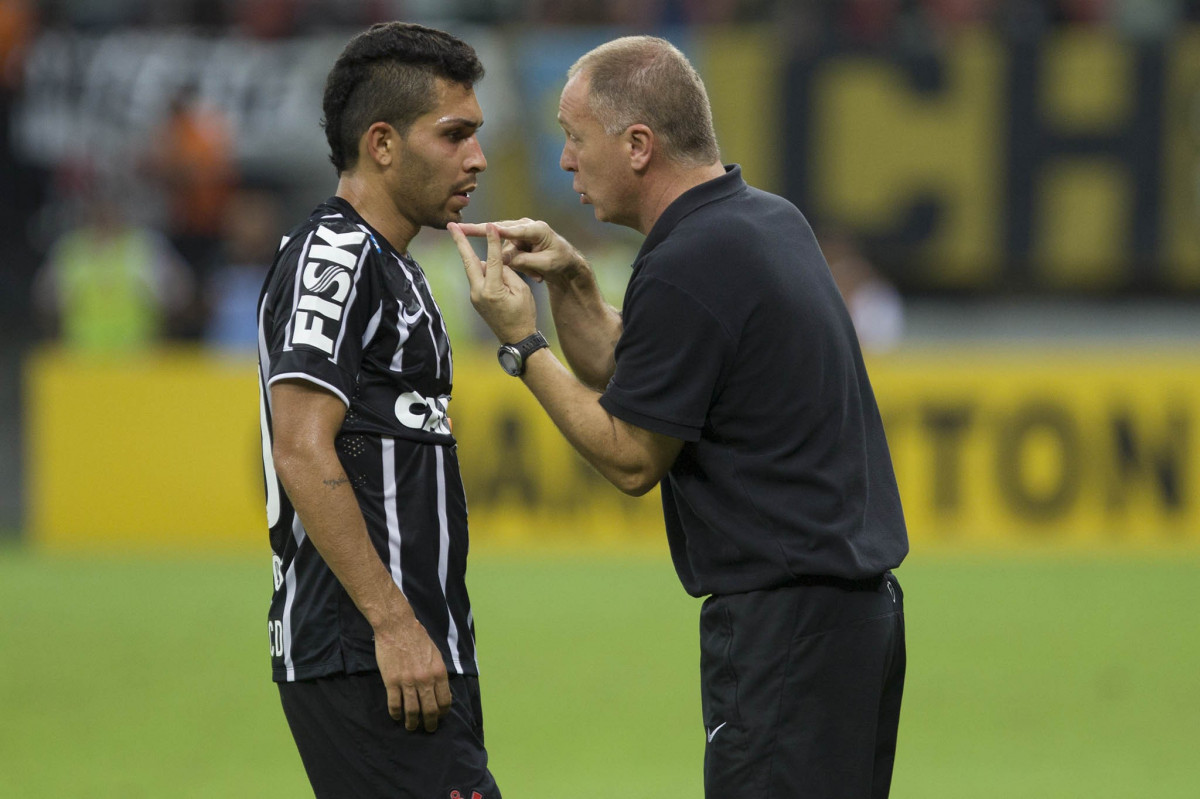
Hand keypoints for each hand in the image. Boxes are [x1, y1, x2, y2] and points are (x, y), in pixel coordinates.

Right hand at [373, 614, 452, 731]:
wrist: (397, 627)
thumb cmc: (418, 638)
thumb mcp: (436, 654)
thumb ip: (438, 672)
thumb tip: (440, 689)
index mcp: (439, 673)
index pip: (444, 701)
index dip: (443, 713)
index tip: (440, 717)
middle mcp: (425, 680)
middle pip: (430, 710)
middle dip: (430, 723)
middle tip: (429, 729)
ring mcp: (408, 682)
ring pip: (412, 711)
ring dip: (412, 723)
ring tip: (412, 727)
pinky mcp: (392, 682)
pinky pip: (395, 704)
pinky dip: (396, 714)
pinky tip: (397, 717)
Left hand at [449, 222, 538, 343]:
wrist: (516, 339)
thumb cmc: (524, 315)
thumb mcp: (522, 291)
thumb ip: (507, 273)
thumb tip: (495, 262)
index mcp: (493, 290)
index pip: (492, 260)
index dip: (492, 241)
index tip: (490, 225)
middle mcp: (479, 293)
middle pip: (468, 262)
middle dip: (460, 242)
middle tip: (451, 225)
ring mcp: (474, 297)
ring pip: (473, 269)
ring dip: (473, 254)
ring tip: (465, 236)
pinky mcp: (475, 299)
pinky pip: (477, 278)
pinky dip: (481, 268)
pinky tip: (484, 261)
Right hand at [453, 218, 586, 285]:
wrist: (569, 263)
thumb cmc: (561, 262)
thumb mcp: (545, 265)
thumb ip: (524, 261)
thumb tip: (503, 259)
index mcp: (536, 229)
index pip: (508, 230)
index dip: (488, 230)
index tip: (470, 227)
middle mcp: (526, 226)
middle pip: (499, 231)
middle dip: (483, 236)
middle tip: (456, 229)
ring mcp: (521, 231)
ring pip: (504, 247)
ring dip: (516, 263)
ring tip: (537, 275)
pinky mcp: (518, 239)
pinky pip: (509, 251)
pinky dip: (517, 263)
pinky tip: (535, 273)